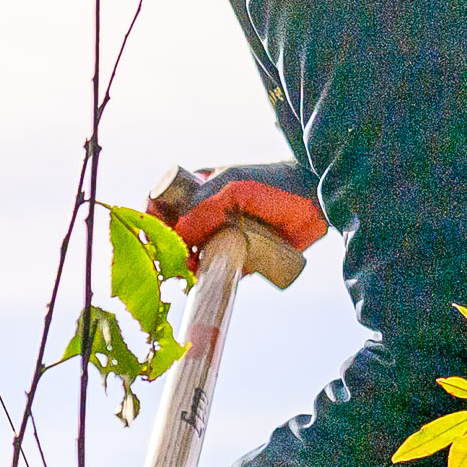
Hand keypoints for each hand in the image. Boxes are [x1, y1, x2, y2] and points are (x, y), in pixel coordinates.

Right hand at [143, 160, 323, 286]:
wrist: (314, 203)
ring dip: (183, 267)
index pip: (162, 202)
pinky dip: (205, 278)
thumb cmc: (272, 185)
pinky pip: (214, 269)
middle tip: (169, 262)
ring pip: (191, 254)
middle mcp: (205, 212)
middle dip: (165, 248)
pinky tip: (202, 282)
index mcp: (199, 188)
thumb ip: (204, 208)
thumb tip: (177, 234)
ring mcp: (220, 234)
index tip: (154, 236)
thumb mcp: (234, 188)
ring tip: (187, 274)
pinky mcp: (237, 256)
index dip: (153, 218)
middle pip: (172, 233)